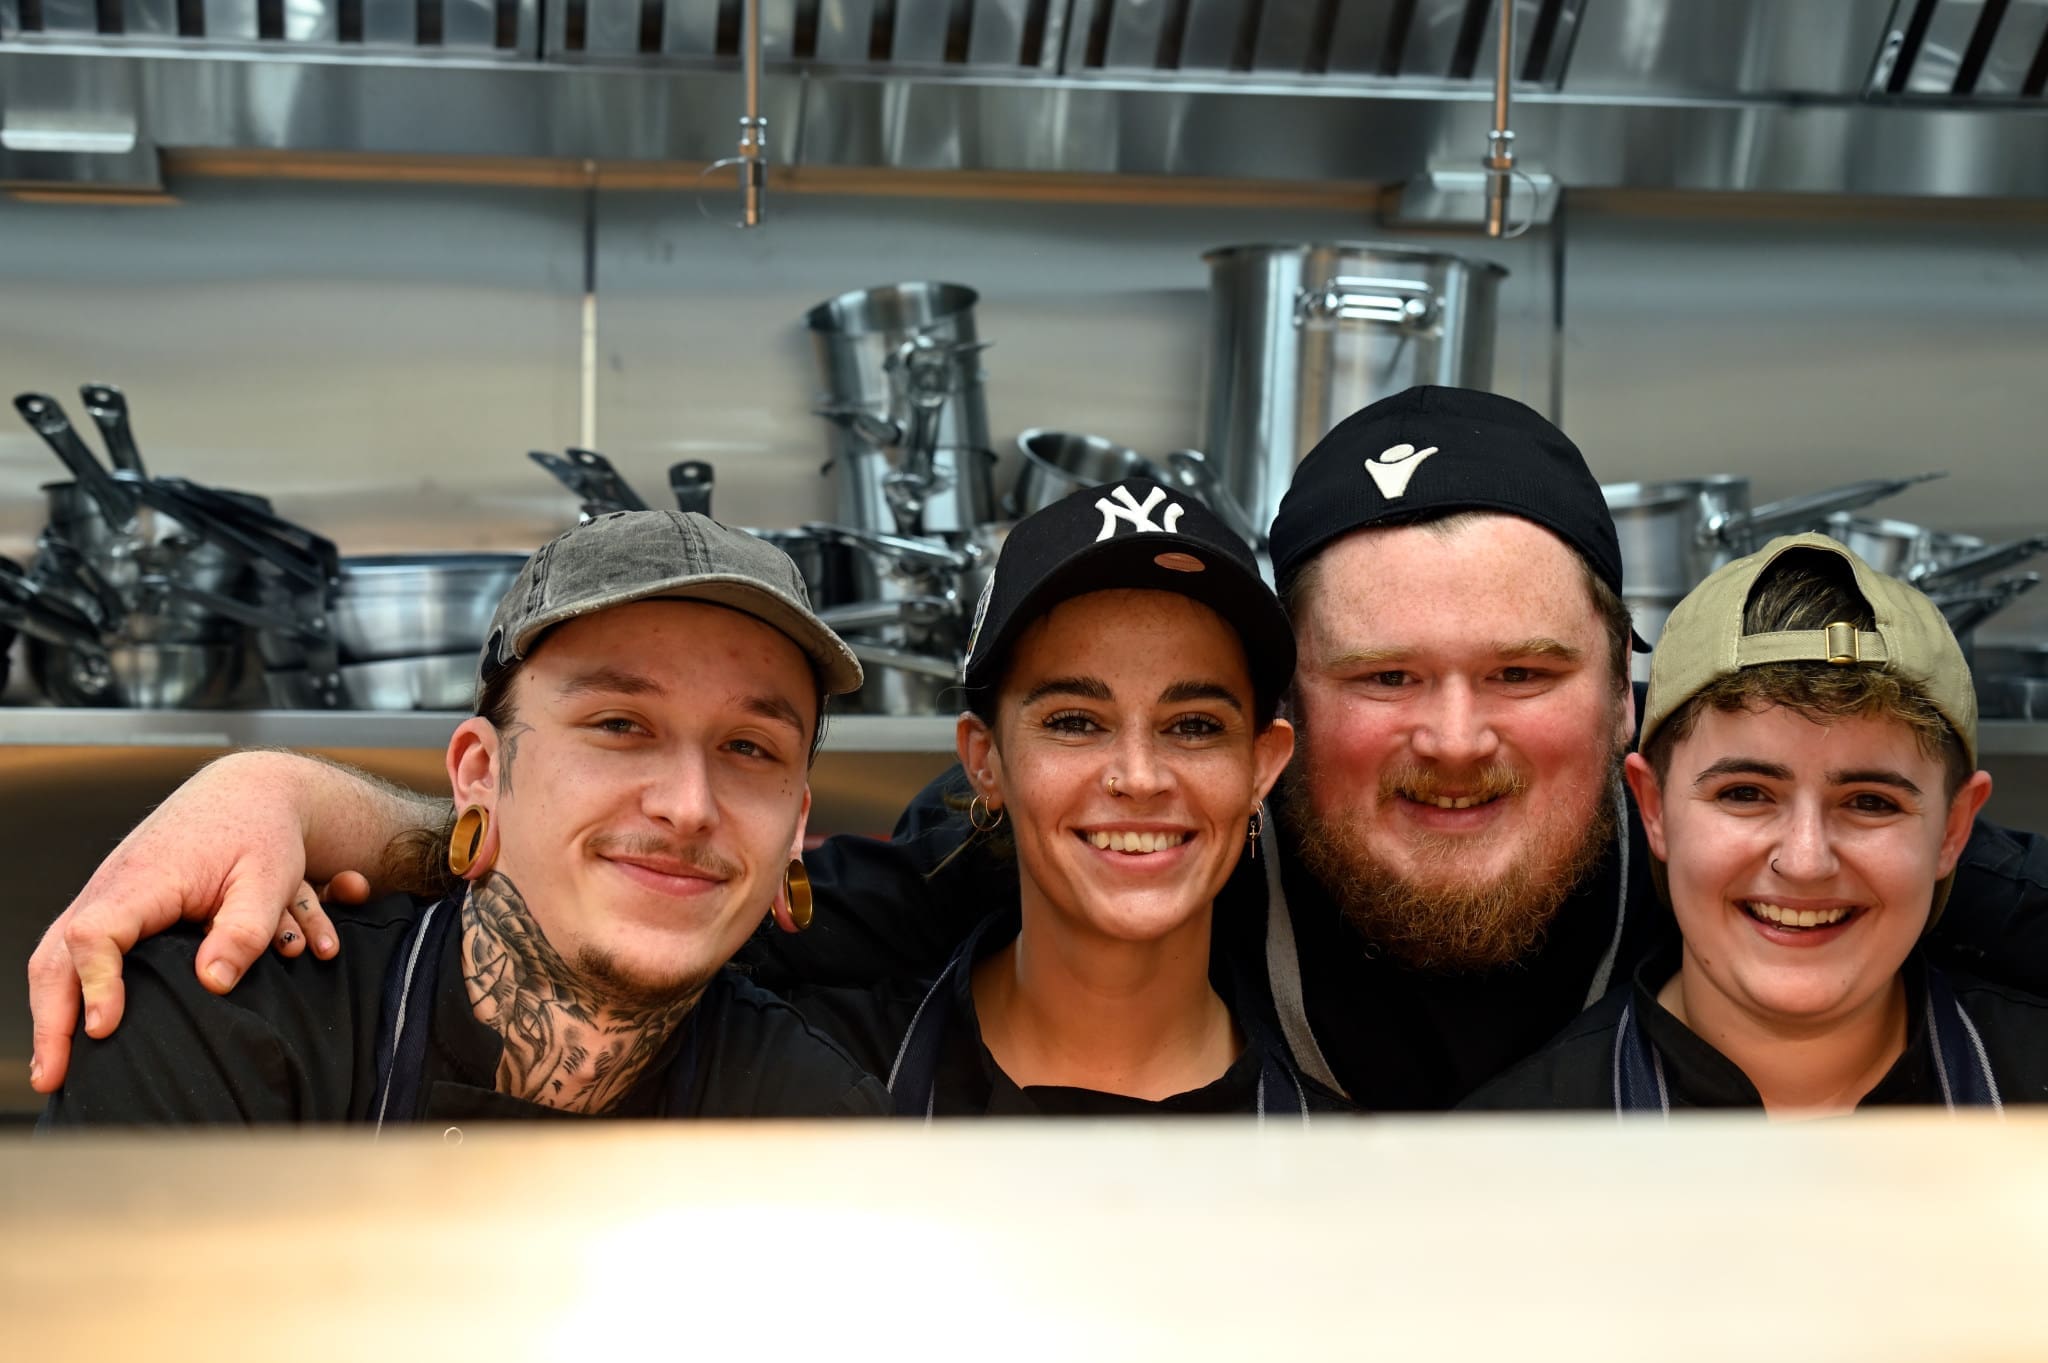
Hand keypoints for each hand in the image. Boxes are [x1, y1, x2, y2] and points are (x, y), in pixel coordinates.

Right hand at [25, 754, 368, 1093]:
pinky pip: (77, 951)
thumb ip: (246, 930)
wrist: (249, 793)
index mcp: (147, 878)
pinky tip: (73, 1034)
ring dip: (52, 1013)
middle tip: (56, 1076)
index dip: (96, 983)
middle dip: (52, 1018)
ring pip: (57, 955)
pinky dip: (68, 991)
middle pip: (57, 953)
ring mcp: (107, 895)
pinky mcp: (116, 906)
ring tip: (56, 1070)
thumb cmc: (262, 833)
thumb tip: (213, 984)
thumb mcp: (270, 877)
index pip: (97, 933)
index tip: (105, 1028)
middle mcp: (113, 886)